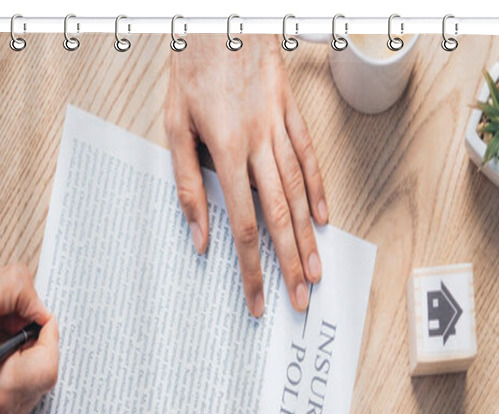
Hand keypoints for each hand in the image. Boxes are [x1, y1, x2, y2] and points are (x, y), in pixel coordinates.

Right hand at [0, 264, 58, 413]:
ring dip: (20, 372)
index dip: (47, 336)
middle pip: (41, 380)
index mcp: (0, 388)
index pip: (49, 363)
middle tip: (9, 333)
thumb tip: (38, 307)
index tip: (38, 320)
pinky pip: (14, 413)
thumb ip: (14, 288)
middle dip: (32, 350)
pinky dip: (6, 392)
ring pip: (29, 396)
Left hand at [166, 35, 327, 316]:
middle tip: (299, 300)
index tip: (258, 299)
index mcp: (227, 151)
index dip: (252, 268)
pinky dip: (319, 190)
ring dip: (308, 238)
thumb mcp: (174, 126)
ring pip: (298, 193)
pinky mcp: (291, 112)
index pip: (243, 226)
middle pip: (278, 218)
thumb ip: (188, 185)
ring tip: (316, 272)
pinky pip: (309, 157)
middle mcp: (259, 144)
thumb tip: (201, 237)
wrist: (220, 17)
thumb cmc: (191, 70)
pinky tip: (324, 220)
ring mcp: (279, 128)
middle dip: (289, 265)